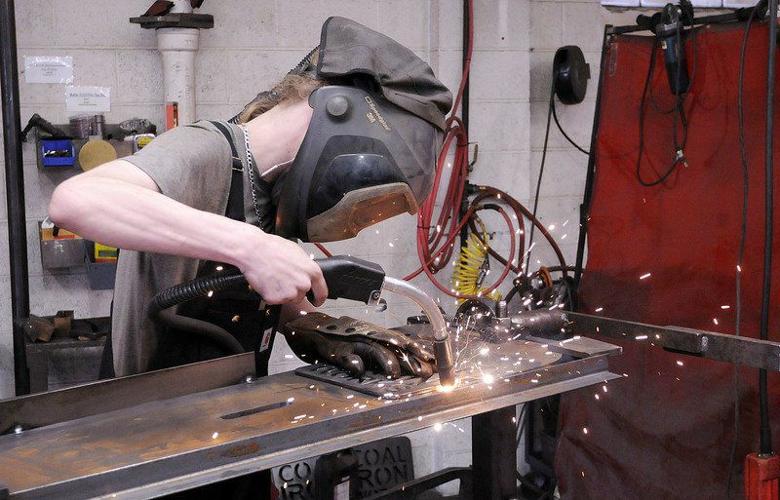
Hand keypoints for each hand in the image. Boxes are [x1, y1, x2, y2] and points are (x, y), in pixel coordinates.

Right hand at [233, 227, 327, 305]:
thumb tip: (307, 273)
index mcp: (312, 272)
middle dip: (294, 290)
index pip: (322, 293)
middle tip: (283, 279)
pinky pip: (275, 300)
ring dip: (282, 292)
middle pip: (302, 295)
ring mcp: (290, 293)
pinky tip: (267, 282)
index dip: (318, 298)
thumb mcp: (297, 252)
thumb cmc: (273, 248)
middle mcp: (304, 284)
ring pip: (288, 298)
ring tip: (274, 277)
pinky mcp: (276, 298)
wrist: (253, 250)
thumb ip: (306, 266)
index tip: (316, 301)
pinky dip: (270, 294)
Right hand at [282, 312, 436, 378]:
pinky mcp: (330, 348)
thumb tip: (405, 362)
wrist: (305, 325)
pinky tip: (358, 368)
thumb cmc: (336, 336)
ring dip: (383, 360)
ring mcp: (348, 341)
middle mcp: (364, 334)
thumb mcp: (360, 340)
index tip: (432, 361)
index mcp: (372, 332)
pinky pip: (342, 354)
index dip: (416, 350)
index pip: (399, 340)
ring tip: (394, 373)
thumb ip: (379, 350)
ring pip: (370, 348)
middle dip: (408, 357)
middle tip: (423, 370)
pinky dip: (351, 360)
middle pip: (390, 344)